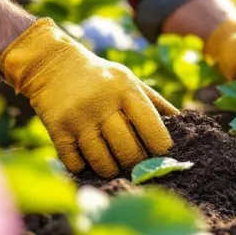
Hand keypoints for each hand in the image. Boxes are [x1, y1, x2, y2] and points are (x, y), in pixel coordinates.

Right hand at [0, 18, 177, 177]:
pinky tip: (88, 160)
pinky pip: (76, 164)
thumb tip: (184, 127)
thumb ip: (155, 103)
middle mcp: (103, 103)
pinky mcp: (57, 129)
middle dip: (136, 164)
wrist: (51, 64)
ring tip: (114, 165)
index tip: (161, 156)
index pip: (152, 129)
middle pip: (129, 151)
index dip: (161, 149)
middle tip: (136, 165)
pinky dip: (85, 168)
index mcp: (126, 90)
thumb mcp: (129, 80)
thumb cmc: (100, 77)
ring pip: (103, 163)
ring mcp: (79, 118)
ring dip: (112, 170)